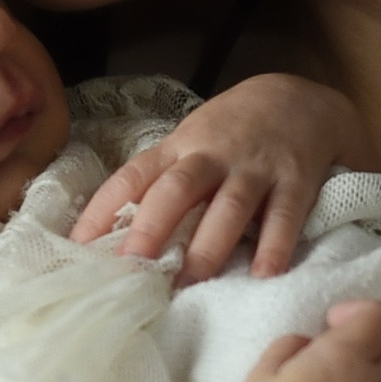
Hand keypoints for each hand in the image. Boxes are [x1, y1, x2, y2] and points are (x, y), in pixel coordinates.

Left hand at [69, 72, 367, 283]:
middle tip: (132, 268)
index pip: (133, 176)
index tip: (78, 247)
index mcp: (180, 147)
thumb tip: (115, 234)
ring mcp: (256, 167)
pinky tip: (264, 275)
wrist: (302, 97)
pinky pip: (284, 215)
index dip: (103, 209)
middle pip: (177, 189)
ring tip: (189, 284)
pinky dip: (275, 245)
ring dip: (207, 246)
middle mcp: (213, 155)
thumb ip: (164, 180)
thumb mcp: (193, 141)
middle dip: (152, 228)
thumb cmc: (235, 129)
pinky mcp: (296, 179)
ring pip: (228, 207)